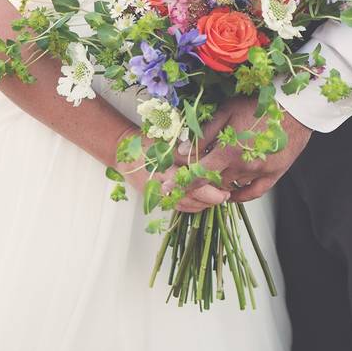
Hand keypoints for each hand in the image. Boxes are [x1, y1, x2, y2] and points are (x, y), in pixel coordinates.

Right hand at [113, 125, 228, 213]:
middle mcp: (163, 184)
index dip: (212, 189)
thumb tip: (213, 158)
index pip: (194, 183)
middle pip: (192, 197)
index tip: (225, 188)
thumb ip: (191, 152)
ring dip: (203, 205)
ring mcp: (159, 193)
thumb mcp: (171, 143)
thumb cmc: (148, 144)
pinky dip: (191, 207)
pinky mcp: (157, 198)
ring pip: (185, 205)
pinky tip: (201, 203)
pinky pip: (177, 207)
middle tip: (225, 196)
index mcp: (167, 168)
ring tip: (217, 200)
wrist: (125, 153)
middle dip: (211, 199)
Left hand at [172, 97, 313, 202]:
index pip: (199, 174)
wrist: (296, 107)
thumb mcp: (227, 111)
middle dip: (198, 182)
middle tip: (187, 179)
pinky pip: (254, 192)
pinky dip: (240, 195)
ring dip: (218, 185)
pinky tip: (231, 193)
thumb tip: (182, 151)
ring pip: (231, 186)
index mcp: (229, 151)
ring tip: (208, 179)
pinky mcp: (275, 174)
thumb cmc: (261, 103)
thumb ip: (204, 134)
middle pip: (213, 183)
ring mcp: (260, 173)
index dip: (182, 183)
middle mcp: (243, 167)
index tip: (168, 188)